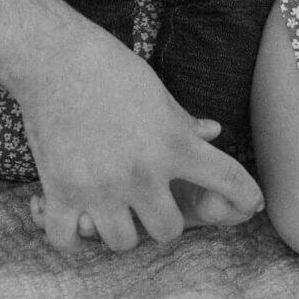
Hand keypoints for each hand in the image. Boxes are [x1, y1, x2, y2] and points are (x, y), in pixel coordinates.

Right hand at [17, 20, 263, 252]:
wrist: (51, 56)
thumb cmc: (109, 66)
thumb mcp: (156, 91)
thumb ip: (183, 122)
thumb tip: (213, 133)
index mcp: (172, 144)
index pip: (228, 181)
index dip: (246, 197)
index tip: (246, 203)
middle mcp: (141, 173)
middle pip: (168, 231)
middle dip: (162, 220)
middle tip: (149, 204)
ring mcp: (100, 187)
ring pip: (123, 242)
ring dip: (120, 229)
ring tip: (111, 210)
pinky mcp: (60, 191)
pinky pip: (67, 241)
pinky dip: (70, 236)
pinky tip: (73, 217)